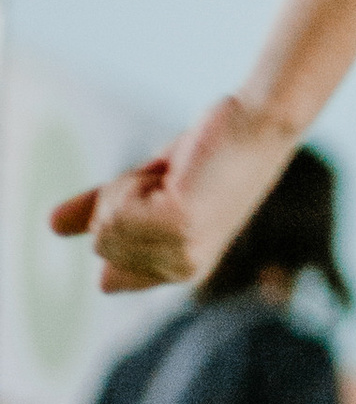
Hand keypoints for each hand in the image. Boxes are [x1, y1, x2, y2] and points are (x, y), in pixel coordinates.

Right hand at [51, 93, 299, 294]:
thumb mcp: (148, 187)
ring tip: (176, 176)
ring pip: (104, 224)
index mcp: (180, 271)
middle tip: (171, 181)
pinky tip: (175, 175)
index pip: (112, 280)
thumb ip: (103, 210)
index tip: (161, 198)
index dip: (118, 229)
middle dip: (123, 201)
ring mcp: (182, 253)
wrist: (256, 123)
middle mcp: (183, 271)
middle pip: (101, 243)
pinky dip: (134, 181)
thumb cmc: (211, 152)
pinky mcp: (178, 226)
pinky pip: (115, 206)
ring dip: (130, 187)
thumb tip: (51, 225)